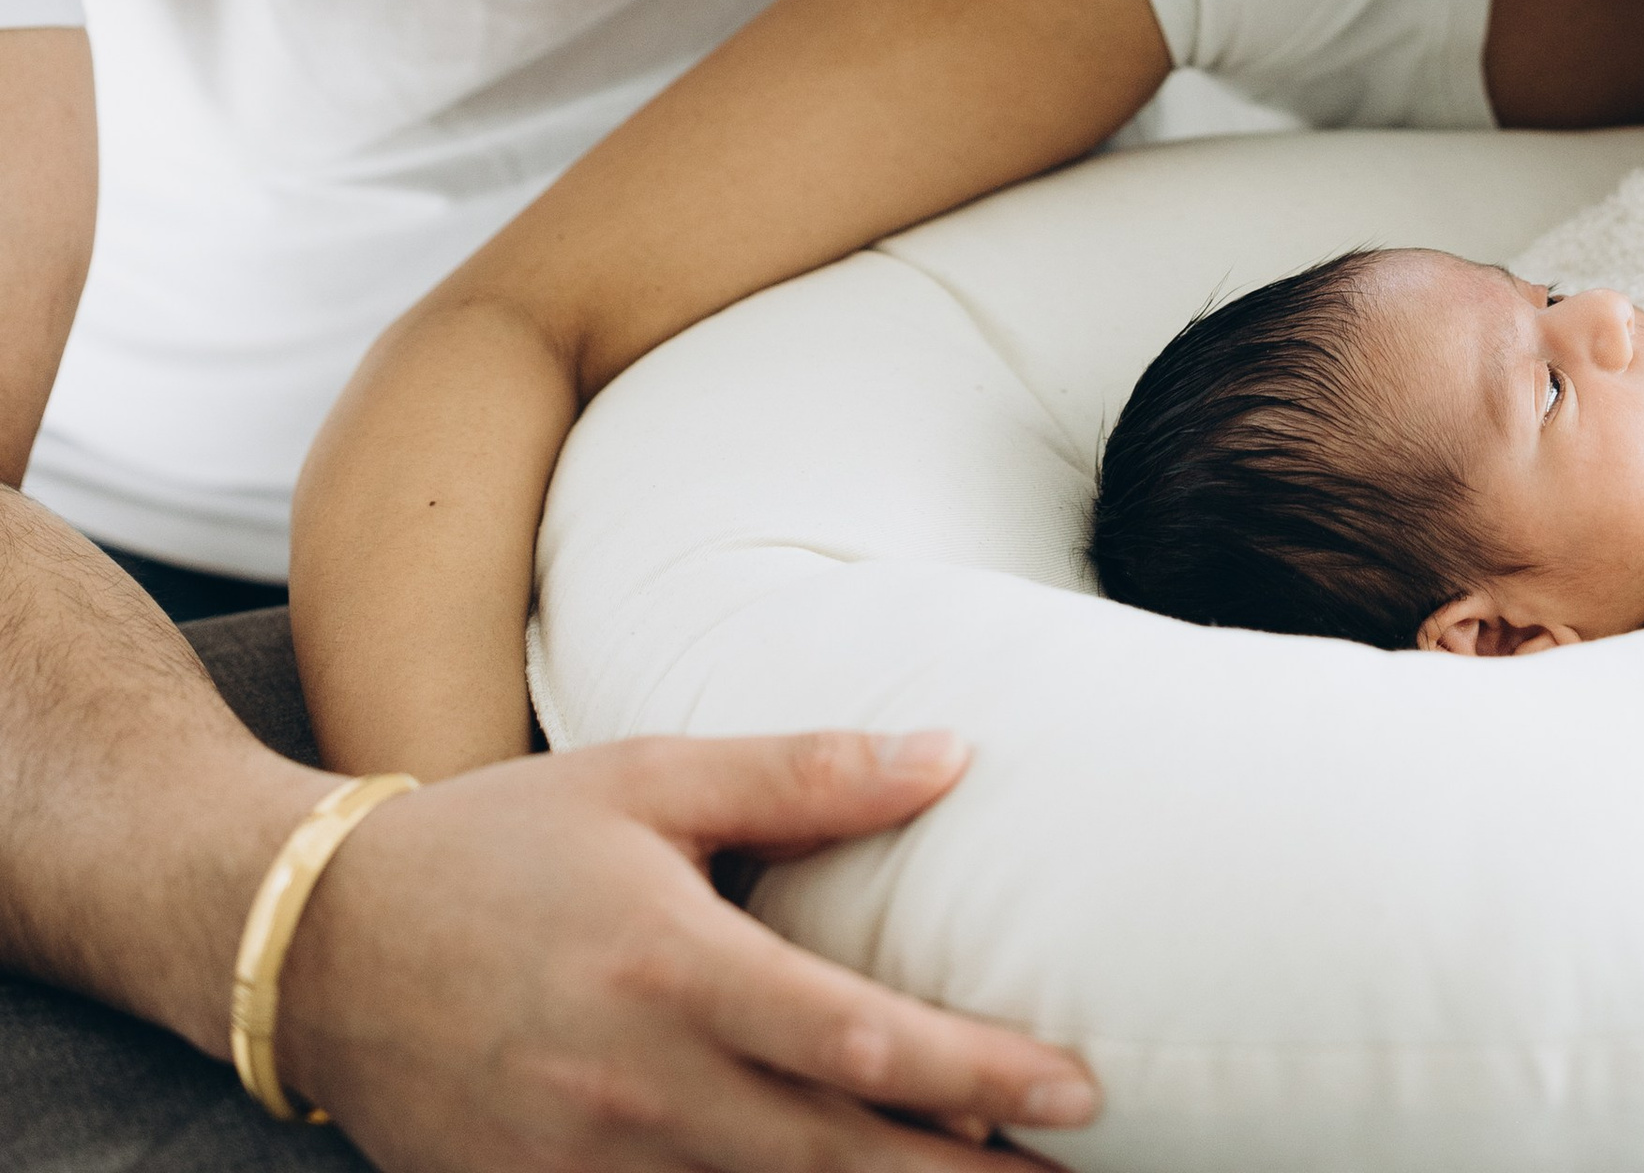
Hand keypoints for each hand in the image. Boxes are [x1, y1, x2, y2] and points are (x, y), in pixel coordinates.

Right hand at [280, 728, 1098, 1168]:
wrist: (322, 944)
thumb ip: (802, 774)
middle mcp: (639, 1086)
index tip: (1078, 1085)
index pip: (856, 1039)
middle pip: (831, 1158)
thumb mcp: (649, 778)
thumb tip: (953, 754)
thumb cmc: (501, 841)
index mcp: (673, 966)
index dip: (975, 1072)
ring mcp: (589, 1165)